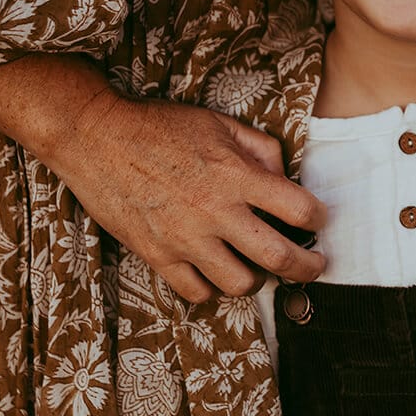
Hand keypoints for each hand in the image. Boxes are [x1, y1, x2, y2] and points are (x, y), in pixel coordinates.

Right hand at [51, 87, 326, 303]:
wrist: (97, 138)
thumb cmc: (159, 126)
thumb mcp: (218, 123)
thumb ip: (260, 148)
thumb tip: (285, 175)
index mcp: (235, 176)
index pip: (299, 208)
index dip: (318, 217)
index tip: (318, 219)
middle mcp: (215, 212)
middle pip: (280, 257)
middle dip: (308, 267)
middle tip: (314, 264)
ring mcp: (186, 239)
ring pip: (240, 283)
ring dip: (257, 277)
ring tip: (256, 265)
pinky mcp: (158, 255)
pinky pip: (197, 292)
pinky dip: (212, 288)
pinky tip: (215, 271)